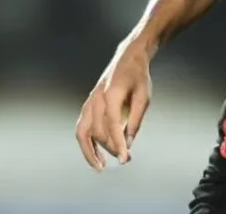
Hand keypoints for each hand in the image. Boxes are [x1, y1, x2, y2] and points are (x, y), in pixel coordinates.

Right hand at [75, 43, 151, 170]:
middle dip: (110, 148)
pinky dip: (86, 143)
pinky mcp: (88, 106)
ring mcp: (90, 102)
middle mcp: (97, 98)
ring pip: (83, 131)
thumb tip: (128, 144)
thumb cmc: (138, 77)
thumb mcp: (144, 97)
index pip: (112, 124)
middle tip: (125, 159)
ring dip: (90, 151)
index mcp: (112, 93)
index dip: (118, 143)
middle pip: (99, 130)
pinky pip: (82, 128)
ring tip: (101, 167)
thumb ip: (136, 120)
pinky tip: (94, 156)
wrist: (127, 59)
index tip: (125, 158)